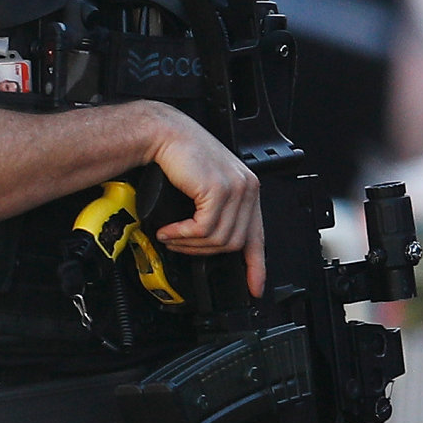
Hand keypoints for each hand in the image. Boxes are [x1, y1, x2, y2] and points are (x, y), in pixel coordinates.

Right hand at [142, 106, 264, 295]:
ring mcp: (236, 189)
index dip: (257, 266)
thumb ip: (211, 211)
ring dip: (189, 243)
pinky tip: (170, 229)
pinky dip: (184, 234)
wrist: (164, 135)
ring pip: (219, 238)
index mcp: (247, 190)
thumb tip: (204, 241)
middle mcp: (247, 189)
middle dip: (202, 251)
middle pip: (234, 242)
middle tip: (178, 245)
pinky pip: (204, 228)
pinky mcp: (219, 190)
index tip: (254, 287)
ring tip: (170, 236)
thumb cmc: (178, 158)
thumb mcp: (201, 189)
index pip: (257, 236)